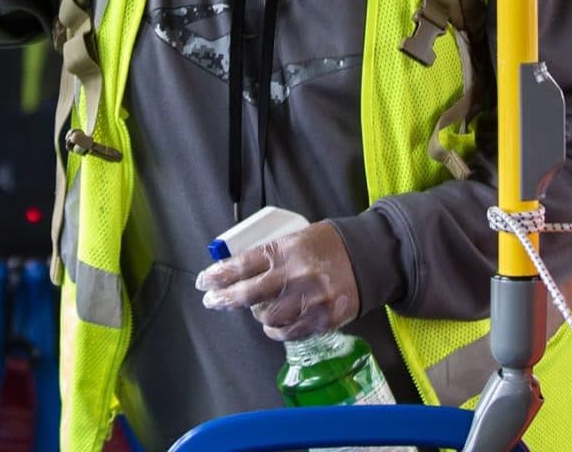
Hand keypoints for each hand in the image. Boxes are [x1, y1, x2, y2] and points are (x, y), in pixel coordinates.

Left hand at [195, 220, 360, 340]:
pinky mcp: (320, 319)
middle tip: (212, 301)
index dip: (218, 275)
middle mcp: (294, 275)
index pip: (241, 265)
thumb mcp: (295, 238)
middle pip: (247, 294)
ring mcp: (307, 300)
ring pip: (266, 317)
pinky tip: (276, 323)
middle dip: (224, 299)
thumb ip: (268, 255)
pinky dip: (276, 330)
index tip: (204, 282)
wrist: (367, 257)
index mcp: (284, 250)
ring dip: (257, 314)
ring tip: (260, 308)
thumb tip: (235, 270)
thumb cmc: (327, 246)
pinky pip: (287, 332)